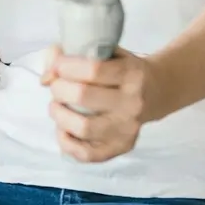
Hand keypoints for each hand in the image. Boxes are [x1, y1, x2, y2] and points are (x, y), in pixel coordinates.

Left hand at [41, 47, 165, 162]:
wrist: (158, 90)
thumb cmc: (124, 68)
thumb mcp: (107, 51)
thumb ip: (74, 53)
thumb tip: (46, 77)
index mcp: (131, 74)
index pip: (92, 69)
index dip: (65, 66)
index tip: (58, 65)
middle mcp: (132, 103)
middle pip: (82, 96)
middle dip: (59, 88)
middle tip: (57, 85)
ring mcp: (127, 129)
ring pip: (82, 127)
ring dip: (59, 115)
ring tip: (57, 106)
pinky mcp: (121, 147)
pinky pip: (87, 154)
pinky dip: (66, 142)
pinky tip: (63, 128)